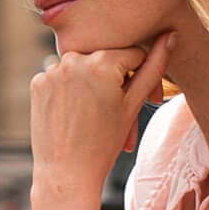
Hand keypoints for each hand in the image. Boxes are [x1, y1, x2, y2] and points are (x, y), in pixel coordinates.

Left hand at [30, 33, 173, 198]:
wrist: (66, 174)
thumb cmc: (104, 143)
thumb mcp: (133, 104)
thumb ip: (154, 67)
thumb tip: (171, 35)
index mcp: (102, 61)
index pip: (133, 53)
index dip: (141, 76)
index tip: (142, 100)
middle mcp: (74, 57)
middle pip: (107, 59)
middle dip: (116, 79)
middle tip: (119, 110)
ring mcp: (52, 69)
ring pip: (84, 67)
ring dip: (93, 83)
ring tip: (96, 114)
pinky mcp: (38, 81)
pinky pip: (62, 76)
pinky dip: (71, 90)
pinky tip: (75, 113)